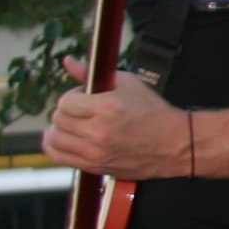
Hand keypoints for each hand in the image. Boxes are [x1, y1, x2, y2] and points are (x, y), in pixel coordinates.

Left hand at [42, 58, 192, 181]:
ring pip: (54, 139)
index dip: (73, 97)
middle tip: (81, 111)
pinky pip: (59, 157)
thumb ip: (92, 73)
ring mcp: (96, 152)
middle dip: (67, 112)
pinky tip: (66, 139)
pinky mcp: (95, 166)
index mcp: (107, 108)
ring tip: (72, 125)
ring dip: (59, 129)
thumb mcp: (128, 83)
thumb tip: (68, 62)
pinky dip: (57, 147)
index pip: (65, 102)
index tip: (84, 98)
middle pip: (58, 119)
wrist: (174, 144)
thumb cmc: (154, 114)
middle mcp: (98, 132)